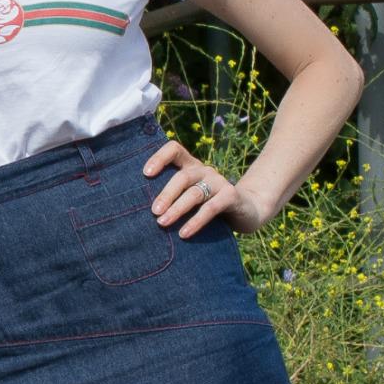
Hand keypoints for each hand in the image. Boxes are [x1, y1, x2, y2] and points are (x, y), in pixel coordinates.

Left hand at [137, 140, 266, 236]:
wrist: (247, 211)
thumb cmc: (208, 206)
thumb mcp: (189, 199)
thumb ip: (171, 199)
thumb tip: (137, 214)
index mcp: (191, 166)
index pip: (174, 150)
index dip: (159, 158)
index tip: (146, 174)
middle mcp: (204, 171)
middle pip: (182, 176)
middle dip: (165, 194)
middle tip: (153, 212)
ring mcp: (218, 182)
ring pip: (194, 193)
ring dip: (177, 209)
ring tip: (162, 223)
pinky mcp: (230, 196)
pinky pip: (210, 208)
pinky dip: (196, 221)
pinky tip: (184, 233)